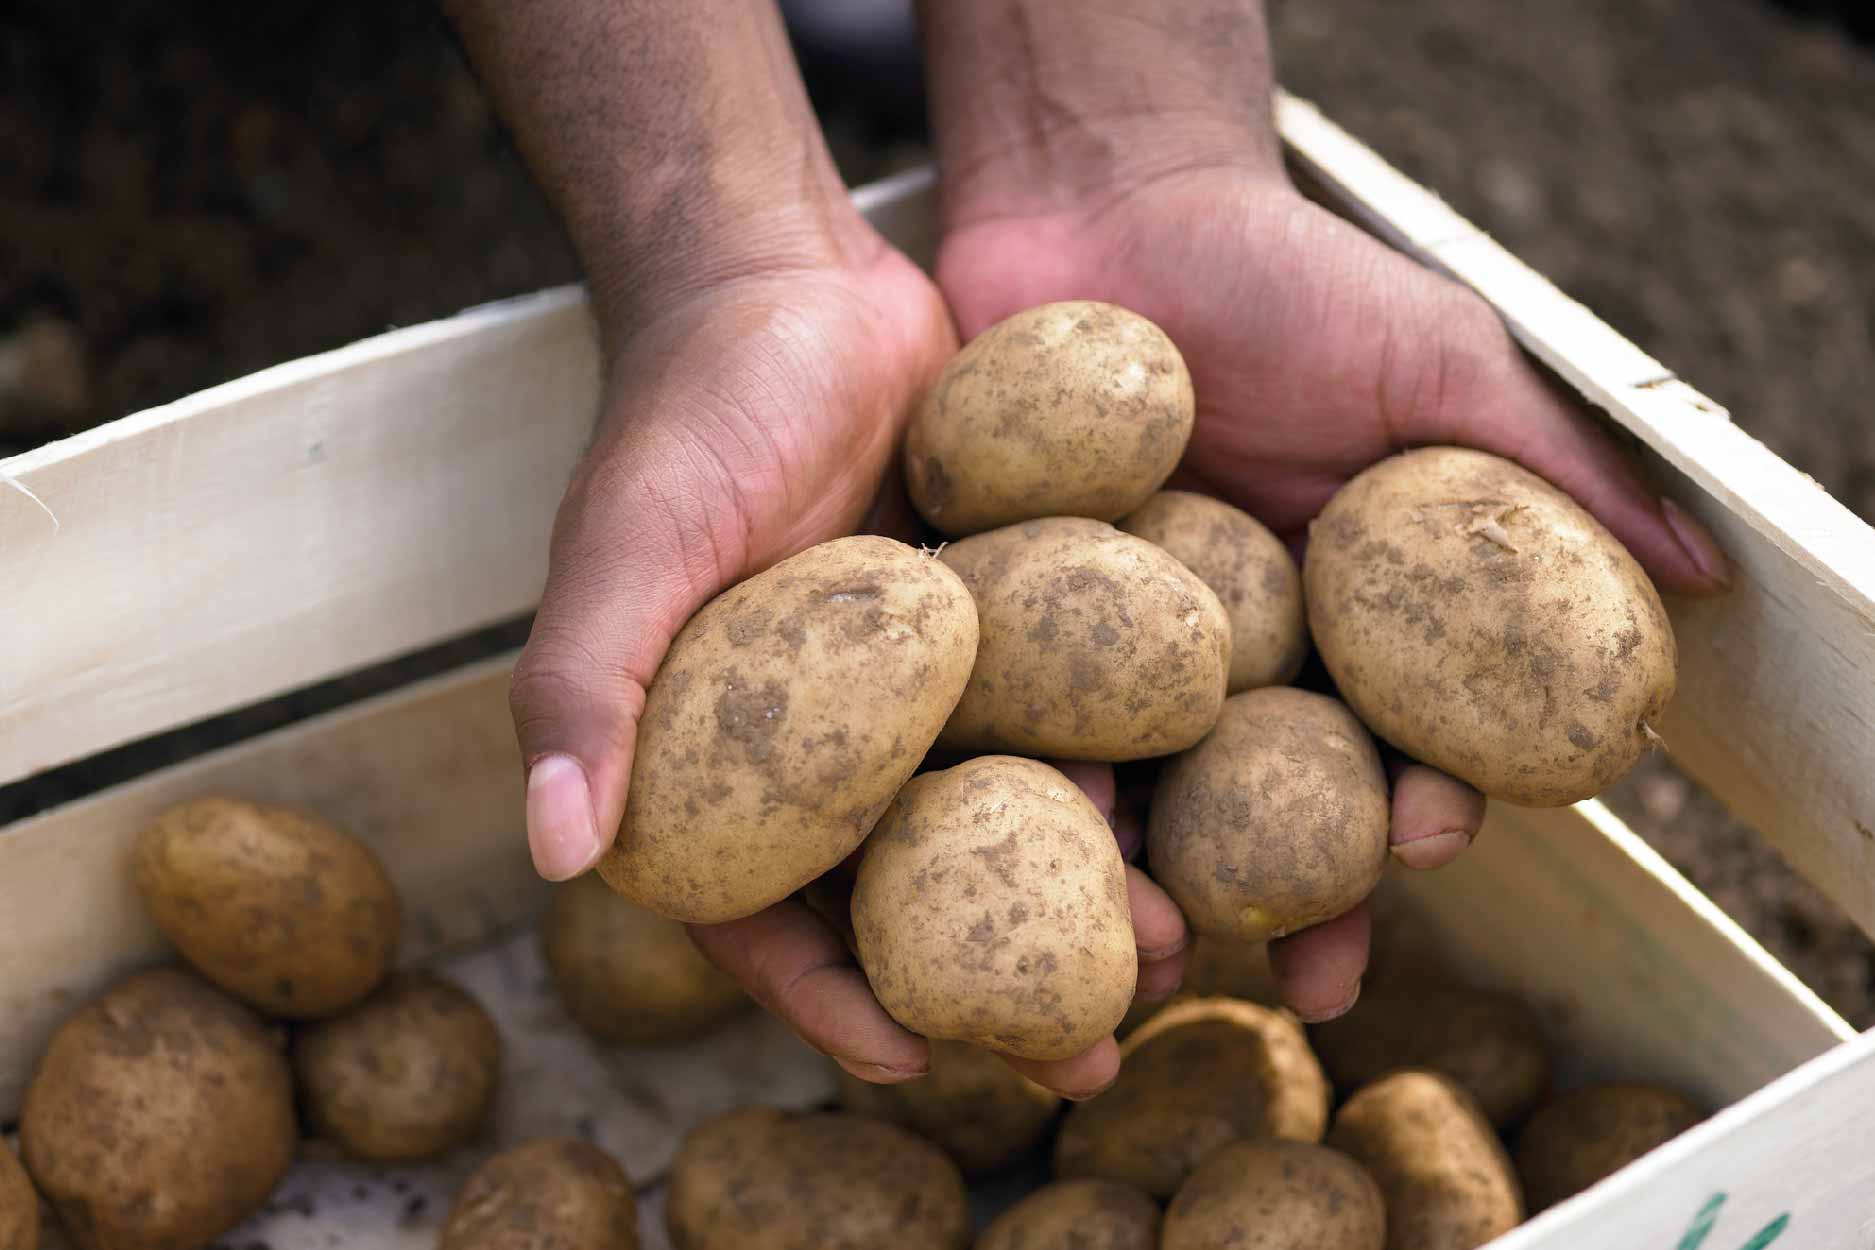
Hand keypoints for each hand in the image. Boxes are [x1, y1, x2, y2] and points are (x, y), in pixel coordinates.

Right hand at [509, 237, 1181, 1096]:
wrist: (796, 277)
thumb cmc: (690, 409)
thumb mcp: (626, 543)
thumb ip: (580, 687)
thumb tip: (553, 854)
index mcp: (712, 757)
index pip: (757, 913)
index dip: (826, 998)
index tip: (913, 1062)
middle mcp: (819, 742)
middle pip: (903, 894)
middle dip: (989, 984)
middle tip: (1086, 1054)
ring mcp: (915, 689)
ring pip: (997, 821)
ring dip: (1077, 892)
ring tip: (1170, 949)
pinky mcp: (995, 624)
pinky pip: (1055, 717)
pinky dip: (1114, 769)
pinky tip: (1192, 812)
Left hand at [934, 161, 1729, 1020]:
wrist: (1109, 199)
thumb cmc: (1287, 275)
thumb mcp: (1435, 361)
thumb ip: (1549, 468)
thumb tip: (1696, 581)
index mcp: (1346, 623)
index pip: (1396, 743)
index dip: (1419, 805)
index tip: (1428, 838)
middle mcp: (1231, 657)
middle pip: (1267, 808)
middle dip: (1292, 900)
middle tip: (1301, 978)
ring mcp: (1110, 650)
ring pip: (1140, 791)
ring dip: (1154, 877)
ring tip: (1154, 946)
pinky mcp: (1003, 621)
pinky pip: (1014, 714)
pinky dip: (1023, 780)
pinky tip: (1035, 832)